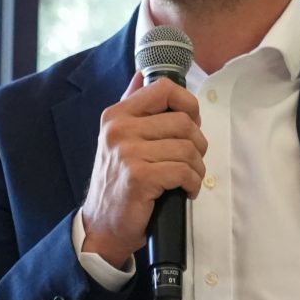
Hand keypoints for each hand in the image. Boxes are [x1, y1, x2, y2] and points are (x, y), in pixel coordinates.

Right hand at [77, 73, 205, 268]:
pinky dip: (193, 183)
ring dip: (197, 168)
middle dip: (198, 144)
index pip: (164, 89)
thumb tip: (142, 74)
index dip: (188, 104)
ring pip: (187, 148)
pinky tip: (185, 191)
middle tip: (192, 160)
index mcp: (117, 115)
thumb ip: (131, 105)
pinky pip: (184, 171)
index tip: (191, 122)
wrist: (101, 226)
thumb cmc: (117, 182)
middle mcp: (119, 130)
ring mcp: (128, 153)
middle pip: (183, 122)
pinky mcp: (139, 177)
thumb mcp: (117, 138)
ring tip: (188, 178)